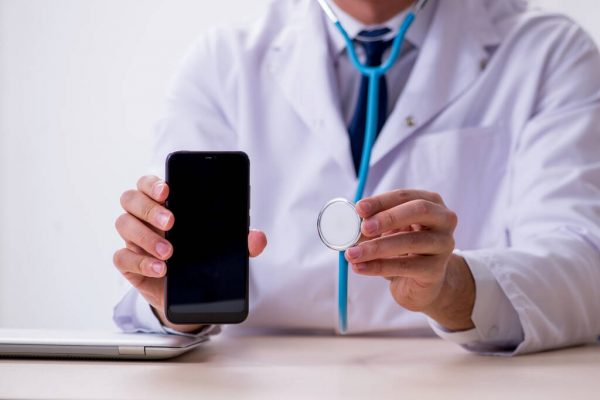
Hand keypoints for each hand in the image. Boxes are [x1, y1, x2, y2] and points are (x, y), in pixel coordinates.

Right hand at [113, 175, 266, 332]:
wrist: (191, 294)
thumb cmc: (203, 257)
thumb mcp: (225, 248)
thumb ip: (242, 241)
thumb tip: (258, 238)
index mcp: (165, 203)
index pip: (149, 183)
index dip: (153, 183)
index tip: (168, 190)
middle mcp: (144, 217)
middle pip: (130, 199)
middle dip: (149, 208)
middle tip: (172, 222)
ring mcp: (134, 239)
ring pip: (124, 225)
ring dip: (146, 237)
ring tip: (170, 253)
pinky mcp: (129, 264)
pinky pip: (122, 257)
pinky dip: (140, 262)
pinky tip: (160, 269)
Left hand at [345, 189, 474, 330]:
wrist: (421, 283)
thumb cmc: (402, 249)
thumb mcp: (387, 231)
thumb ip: (371, 223)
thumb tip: (348, 223)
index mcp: (430, 202)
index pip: (404, 196)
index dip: (381, 201)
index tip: (359, 208)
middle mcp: (443, 220)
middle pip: (418, 211)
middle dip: (388, 217)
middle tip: (363, 228)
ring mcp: (443, 245)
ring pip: (411, 242)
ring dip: (377, 247)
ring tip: (352, 253)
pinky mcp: (436, 270)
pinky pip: (406, 267)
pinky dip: (379, 266)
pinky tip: (360, 268)